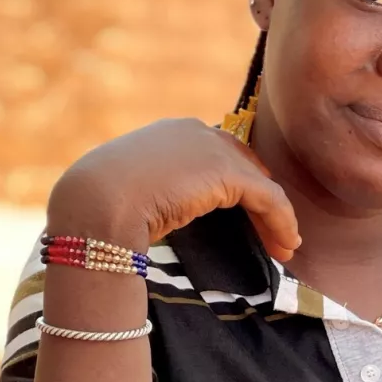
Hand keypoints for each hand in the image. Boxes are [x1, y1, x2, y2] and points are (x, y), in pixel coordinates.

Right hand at [47, 118, 300, 260]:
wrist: (94, 202)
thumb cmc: (99, 206)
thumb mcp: (132, 191)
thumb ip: (158, 191)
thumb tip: (162, 214)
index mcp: (171, 135)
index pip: (217, 157)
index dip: (238, 186)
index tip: (247, 217)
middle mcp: (195, 132)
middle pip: (244, 166)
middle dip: (262, 200)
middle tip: (274, 235)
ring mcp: (213, 148)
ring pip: (260, 184)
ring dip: (277, 218)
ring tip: (286, 248)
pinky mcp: (227, 172)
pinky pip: (268, 198)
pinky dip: (282, 222)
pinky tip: (286, 246)